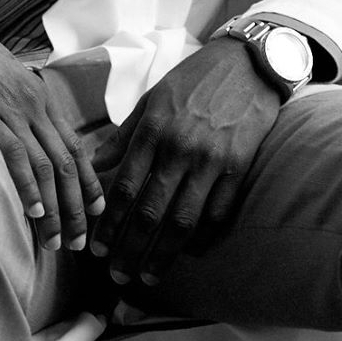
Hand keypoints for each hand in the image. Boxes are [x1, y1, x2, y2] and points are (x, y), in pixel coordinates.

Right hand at [0, 0, 104, 250]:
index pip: (76, 146)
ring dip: (56, 208)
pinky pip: (15, 155)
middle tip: (80, 241)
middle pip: (69, 162)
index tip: (96, 212)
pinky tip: (34, 211)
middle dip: (78, 207)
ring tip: (56, 240)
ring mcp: (10, 108)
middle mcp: (33, 103)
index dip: (89, 182)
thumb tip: (17, 135)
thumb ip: (11, 107)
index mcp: (38, 96)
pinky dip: (28, 186)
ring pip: (48, 165)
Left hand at [91, 39, 280, 285]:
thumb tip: (93, 166)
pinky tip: (188, 254)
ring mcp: (212, 162)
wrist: (248, 64)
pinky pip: (218, 213)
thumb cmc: (194, 80)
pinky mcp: (239, 168)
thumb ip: (123, 136)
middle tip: (117, 276)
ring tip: (148, 277)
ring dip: (163, 254)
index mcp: (154, 131)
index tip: (98, 249)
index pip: (124, 188)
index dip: (109, 224)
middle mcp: (180, 150)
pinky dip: (202, 237)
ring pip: (183, 220)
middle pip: (150, 213)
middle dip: (130, 250)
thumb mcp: (152, 100)